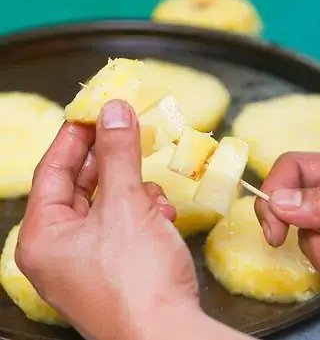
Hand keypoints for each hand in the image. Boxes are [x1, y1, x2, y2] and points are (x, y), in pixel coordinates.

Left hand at [15, 100, 199, 339]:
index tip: (97, 110)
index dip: (76, 136)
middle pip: (83, 187)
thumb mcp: (126, 204)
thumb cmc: (137, 275)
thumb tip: (114, 109)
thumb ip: (118, 153)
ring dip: (136, 194)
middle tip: (132, 136)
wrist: (169, 334)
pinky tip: (162, 220)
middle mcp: (60, 249)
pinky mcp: (116, 268)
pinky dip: (143, 216)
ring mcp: (88, 261)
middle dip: (114, 165)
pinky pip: (125, 226)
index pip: (52, 169)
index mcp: (44, 235)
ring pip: (109, 205)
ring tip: (156, 200)